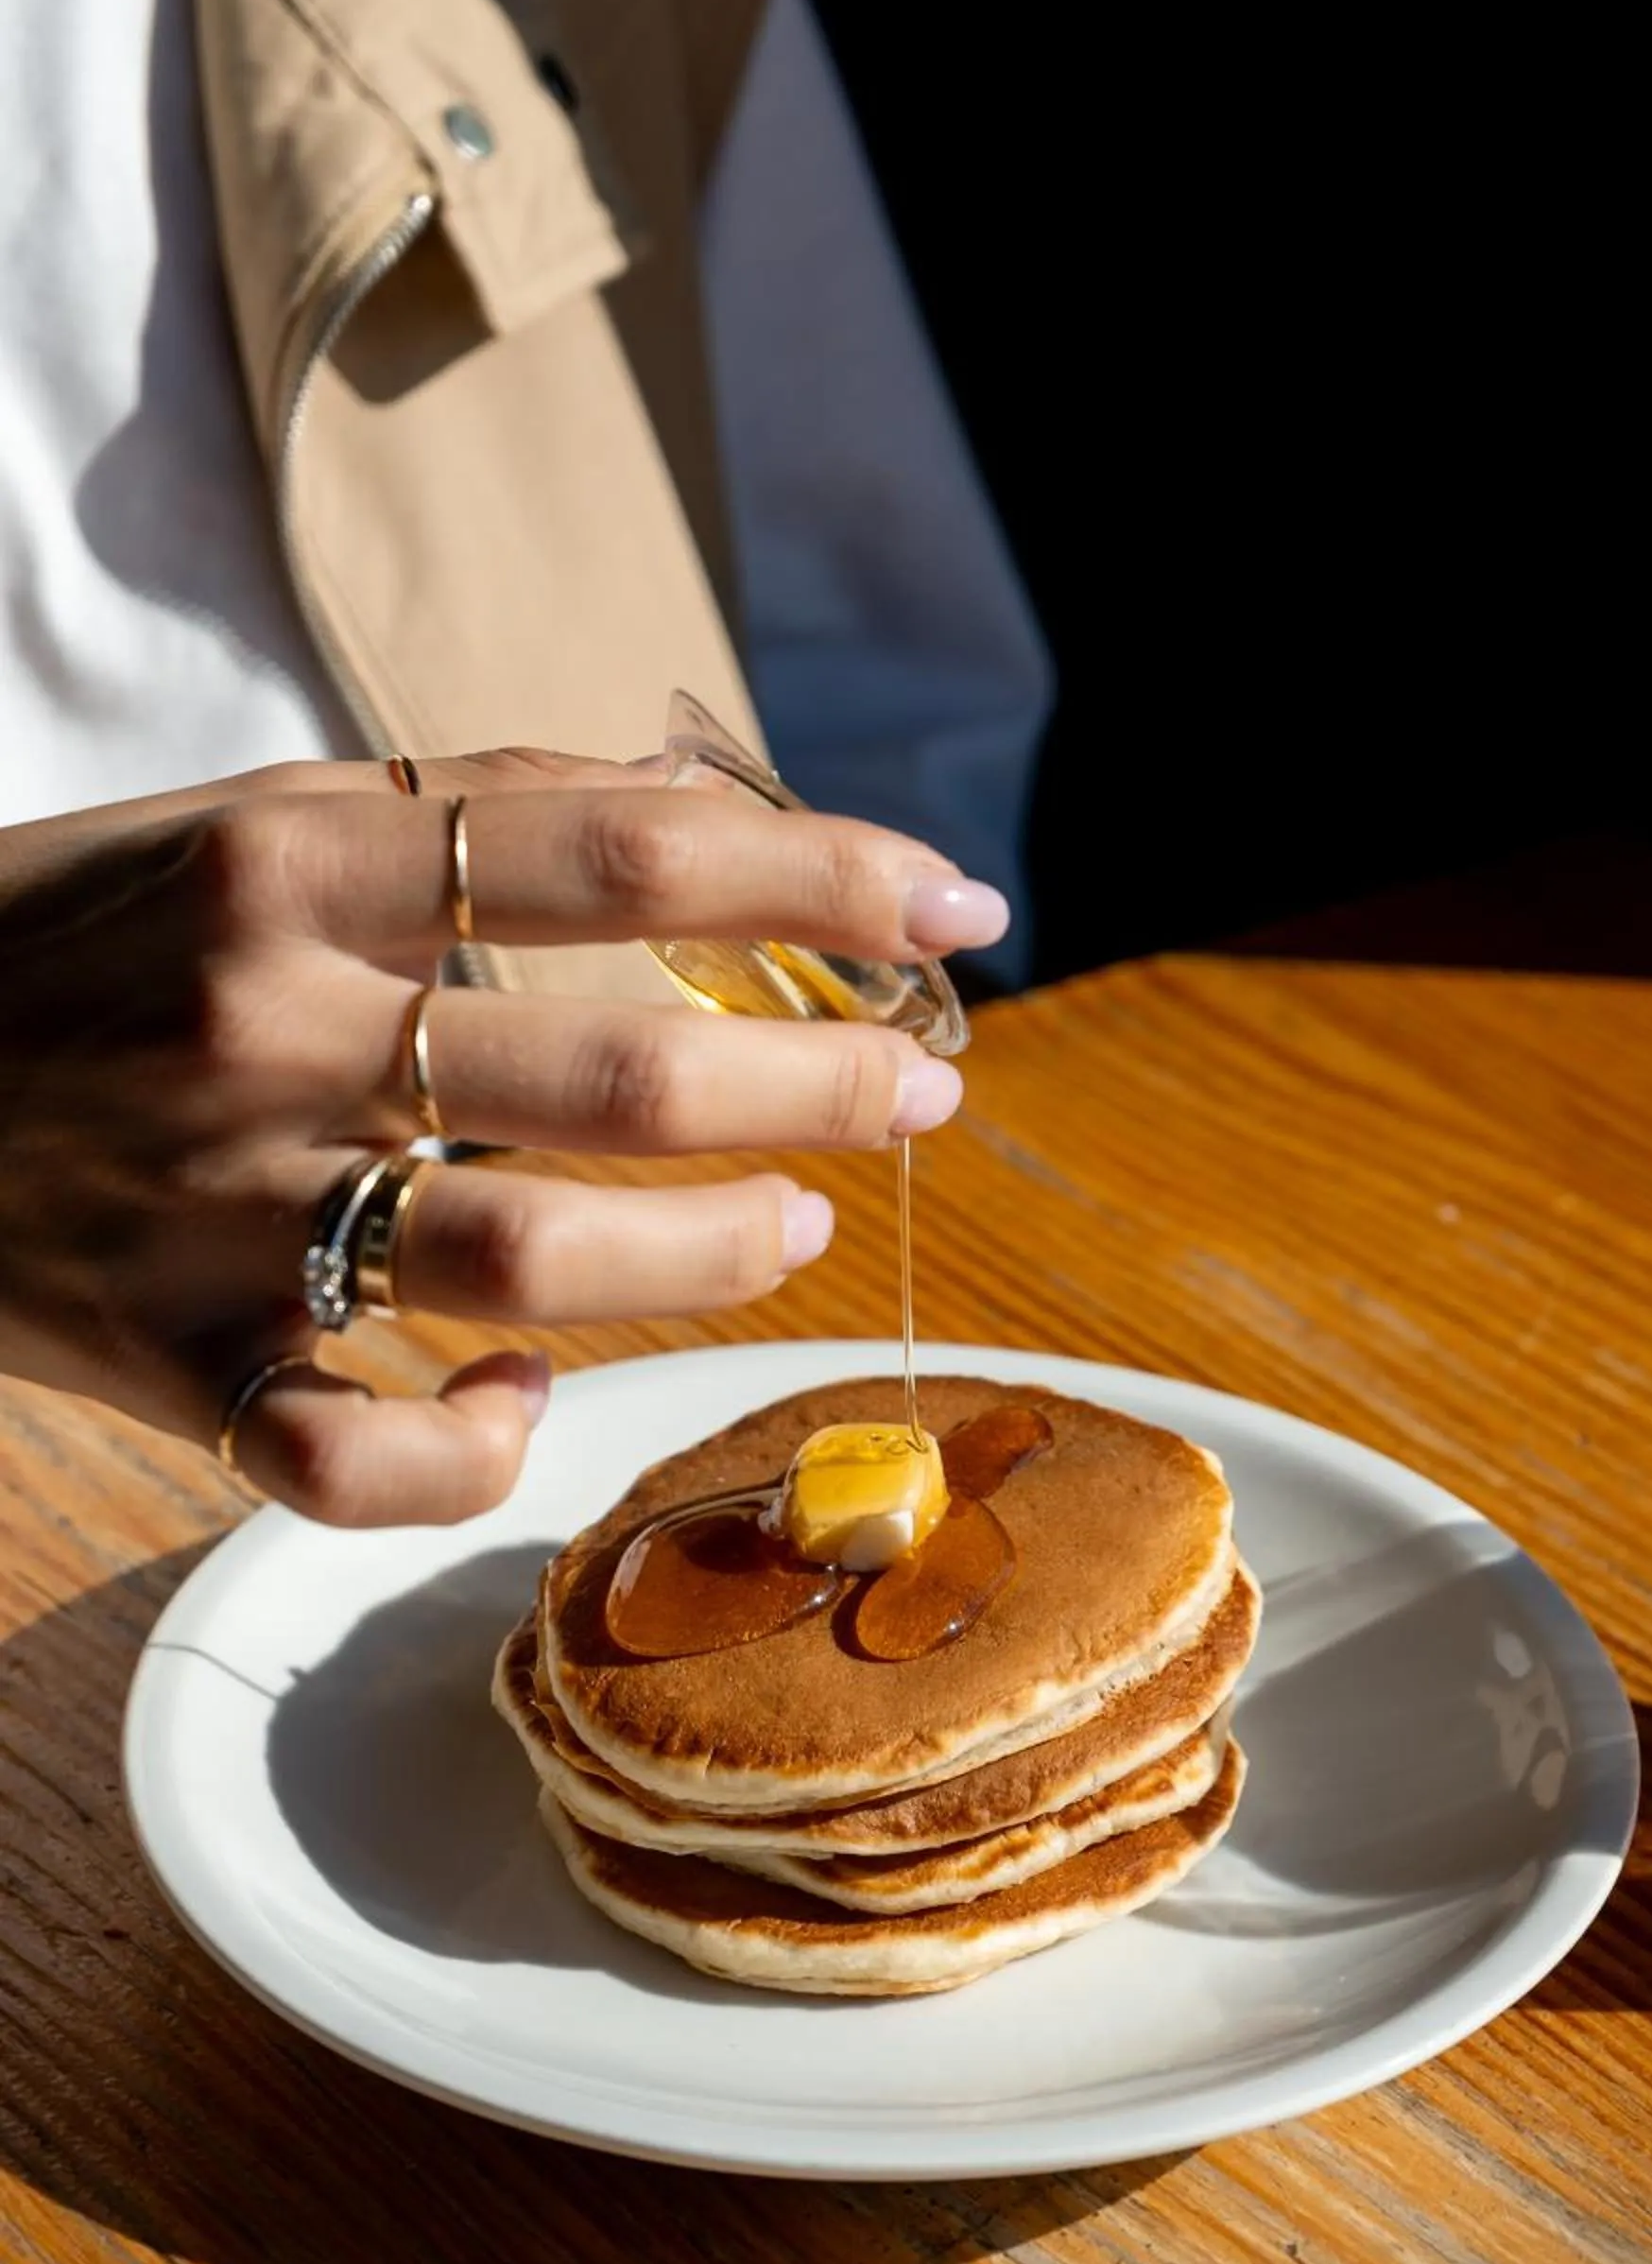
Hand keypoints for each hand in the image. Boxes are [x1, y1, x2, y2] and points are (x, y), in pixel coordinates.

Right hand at [0, 751, 1007, 1524]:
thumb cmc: (75, 930)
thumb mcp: (243, 815)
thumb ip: (457, 811)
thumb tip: (695, 808)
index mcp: (298, 860)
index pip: (630, 854)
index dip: (826, 875)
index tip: (953, 904)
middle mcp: (271, 1027)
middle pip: (625, 1072)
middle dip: (821, 1080)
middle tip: (921, 1083)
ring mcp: (217, 1207)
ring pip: (531, 1263)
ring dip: (708, 1255)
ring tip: (795, 1222)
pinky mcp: (165, 1359)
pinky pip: (346, 1455)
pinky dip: (469, 1445)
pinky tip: (529, 1398)